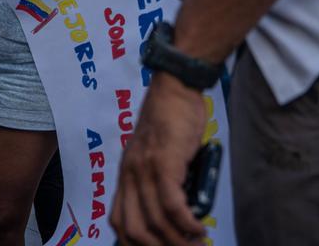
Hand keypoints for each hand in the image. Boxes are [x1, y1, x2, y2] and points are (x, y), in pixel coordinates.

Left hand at [111, 73, 208, 245]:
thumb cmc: (172, 122)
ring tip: (198, 243)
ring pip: (155, 222)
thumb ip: (161, 182)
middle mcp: (130, 175)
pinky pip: (172, 205)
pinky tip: (199, 228)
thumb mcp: (159, 156)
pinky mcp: (163, 162)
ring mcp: (144, 169)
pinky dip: (187, 223)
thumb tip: (179, 214)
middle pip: (134, 229)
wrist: (174, 88)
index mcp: (126, 175)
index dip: (135, 243)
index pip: (119, 221)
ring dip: (179, 241)